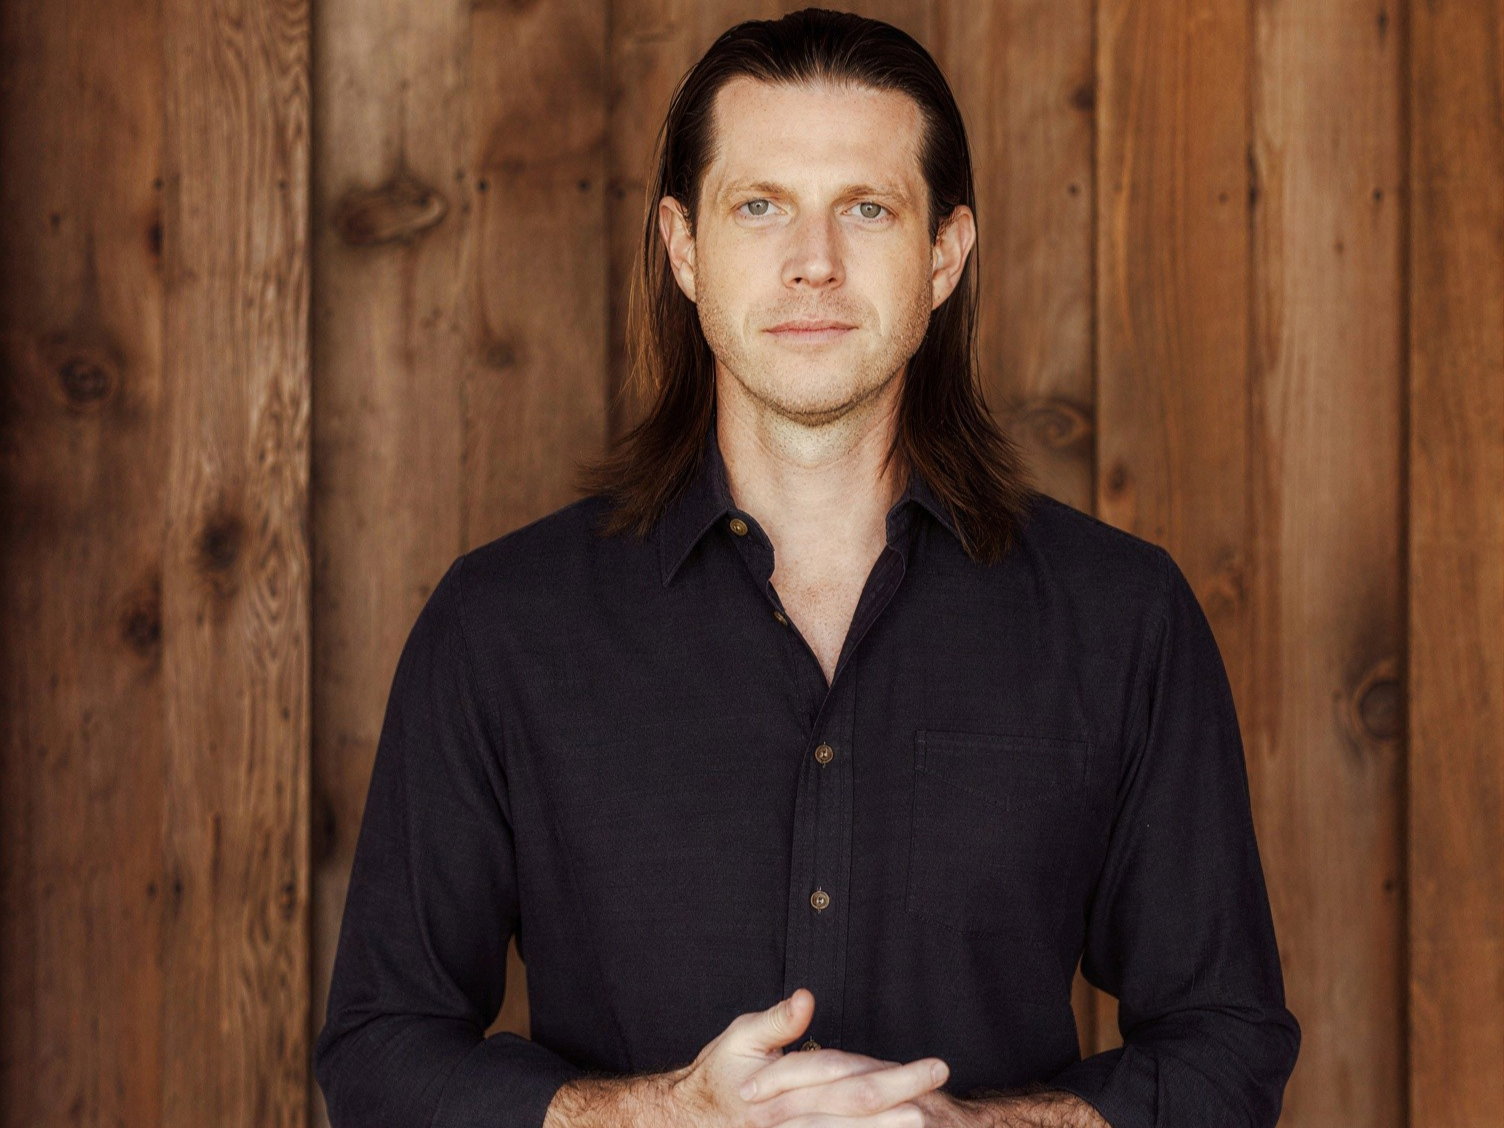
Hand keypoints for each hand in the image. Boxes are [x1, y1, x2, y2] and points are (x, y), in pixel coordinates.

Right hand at [668, 986, 954, 1125]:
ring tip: (927, 1121)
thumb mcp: (742, 1037)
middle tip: (937, 1092)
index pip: (837, 1074)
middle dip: (899, 1098)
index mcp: (776, 1087)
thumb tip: (807, 998)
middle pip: (851, 1108)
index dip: (882, 1070)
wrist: (692, 1120)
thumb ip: (776, 1021)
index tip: (924, 1068)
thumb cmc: (722, 1072)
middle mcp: (785, 1120)